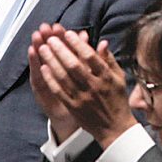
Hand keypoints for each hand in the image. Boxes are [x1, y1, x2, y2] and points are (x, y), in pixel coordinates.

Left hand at [34, 27, 135, 145]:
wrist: (114, 128)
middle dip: (60, 50)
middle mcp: (94, 87)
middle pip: (74, 65)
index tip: (68, 33)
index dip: (77, 44)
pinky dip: (51, 79)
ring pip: (64, 77)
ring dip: (52, 61)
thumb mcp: (118, 77)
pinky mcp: (73, 107)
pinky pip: (59, 91)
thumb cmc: (117, 100)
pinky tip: (43, 68)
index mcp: (106, 77)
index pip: (90, 57)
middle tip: (50, 38)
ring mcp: (82, 98)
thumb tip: (102, 42)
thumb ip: (109, 59)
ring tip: (43, 48)